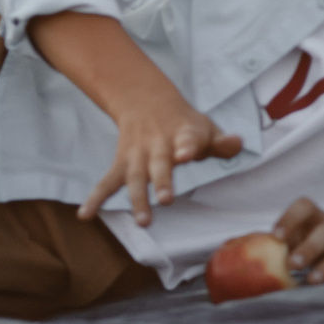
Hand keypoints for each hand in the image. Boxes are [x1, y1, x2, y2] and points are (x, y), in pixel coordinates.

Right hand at [80, 87, 243, 223]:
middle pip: (160, 163)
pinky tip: (85, 215)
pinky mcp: (122, 163)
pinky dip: (95, 197)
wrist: (147, 102)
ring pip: (136, 176)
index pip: (188, 138)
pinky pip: (107, 182)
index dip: (188, 146)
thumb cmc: (185, 124)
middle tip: (166, 199)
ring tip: (143, 221)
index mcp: (184, 133)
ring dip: (138, 197)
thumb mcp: (206, 127)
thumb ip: (221, 142)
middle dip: (162, 180)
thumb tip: (238, 144)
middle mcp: (159, 145)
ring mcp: (138, 155)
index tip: (186, 154)